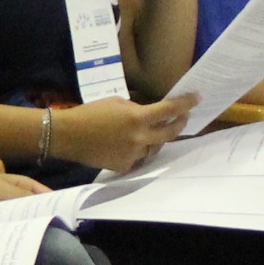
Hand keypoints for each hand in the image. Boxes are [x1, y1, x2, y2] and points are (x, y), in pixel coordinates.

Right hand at [50, 94, 194, 172]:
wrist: (67, 135)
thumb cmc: (89, 113)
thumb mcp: (116, 102)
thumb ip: (136, 108)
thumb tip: (148, 115)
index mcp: (137, 118)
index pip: (169, 110)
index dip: (185, 103)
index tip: (196, 98)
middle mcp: (139, 138)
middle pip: (170, 133)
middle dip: (179, 123)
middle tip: (184, 117)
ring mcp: (132, 154)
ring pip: (154, 148)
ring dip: (156, 139)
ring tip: (152, 132)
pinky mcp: (124, 166)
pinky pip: (138, 158)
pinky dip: (138, 151)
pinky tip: (129, 145)